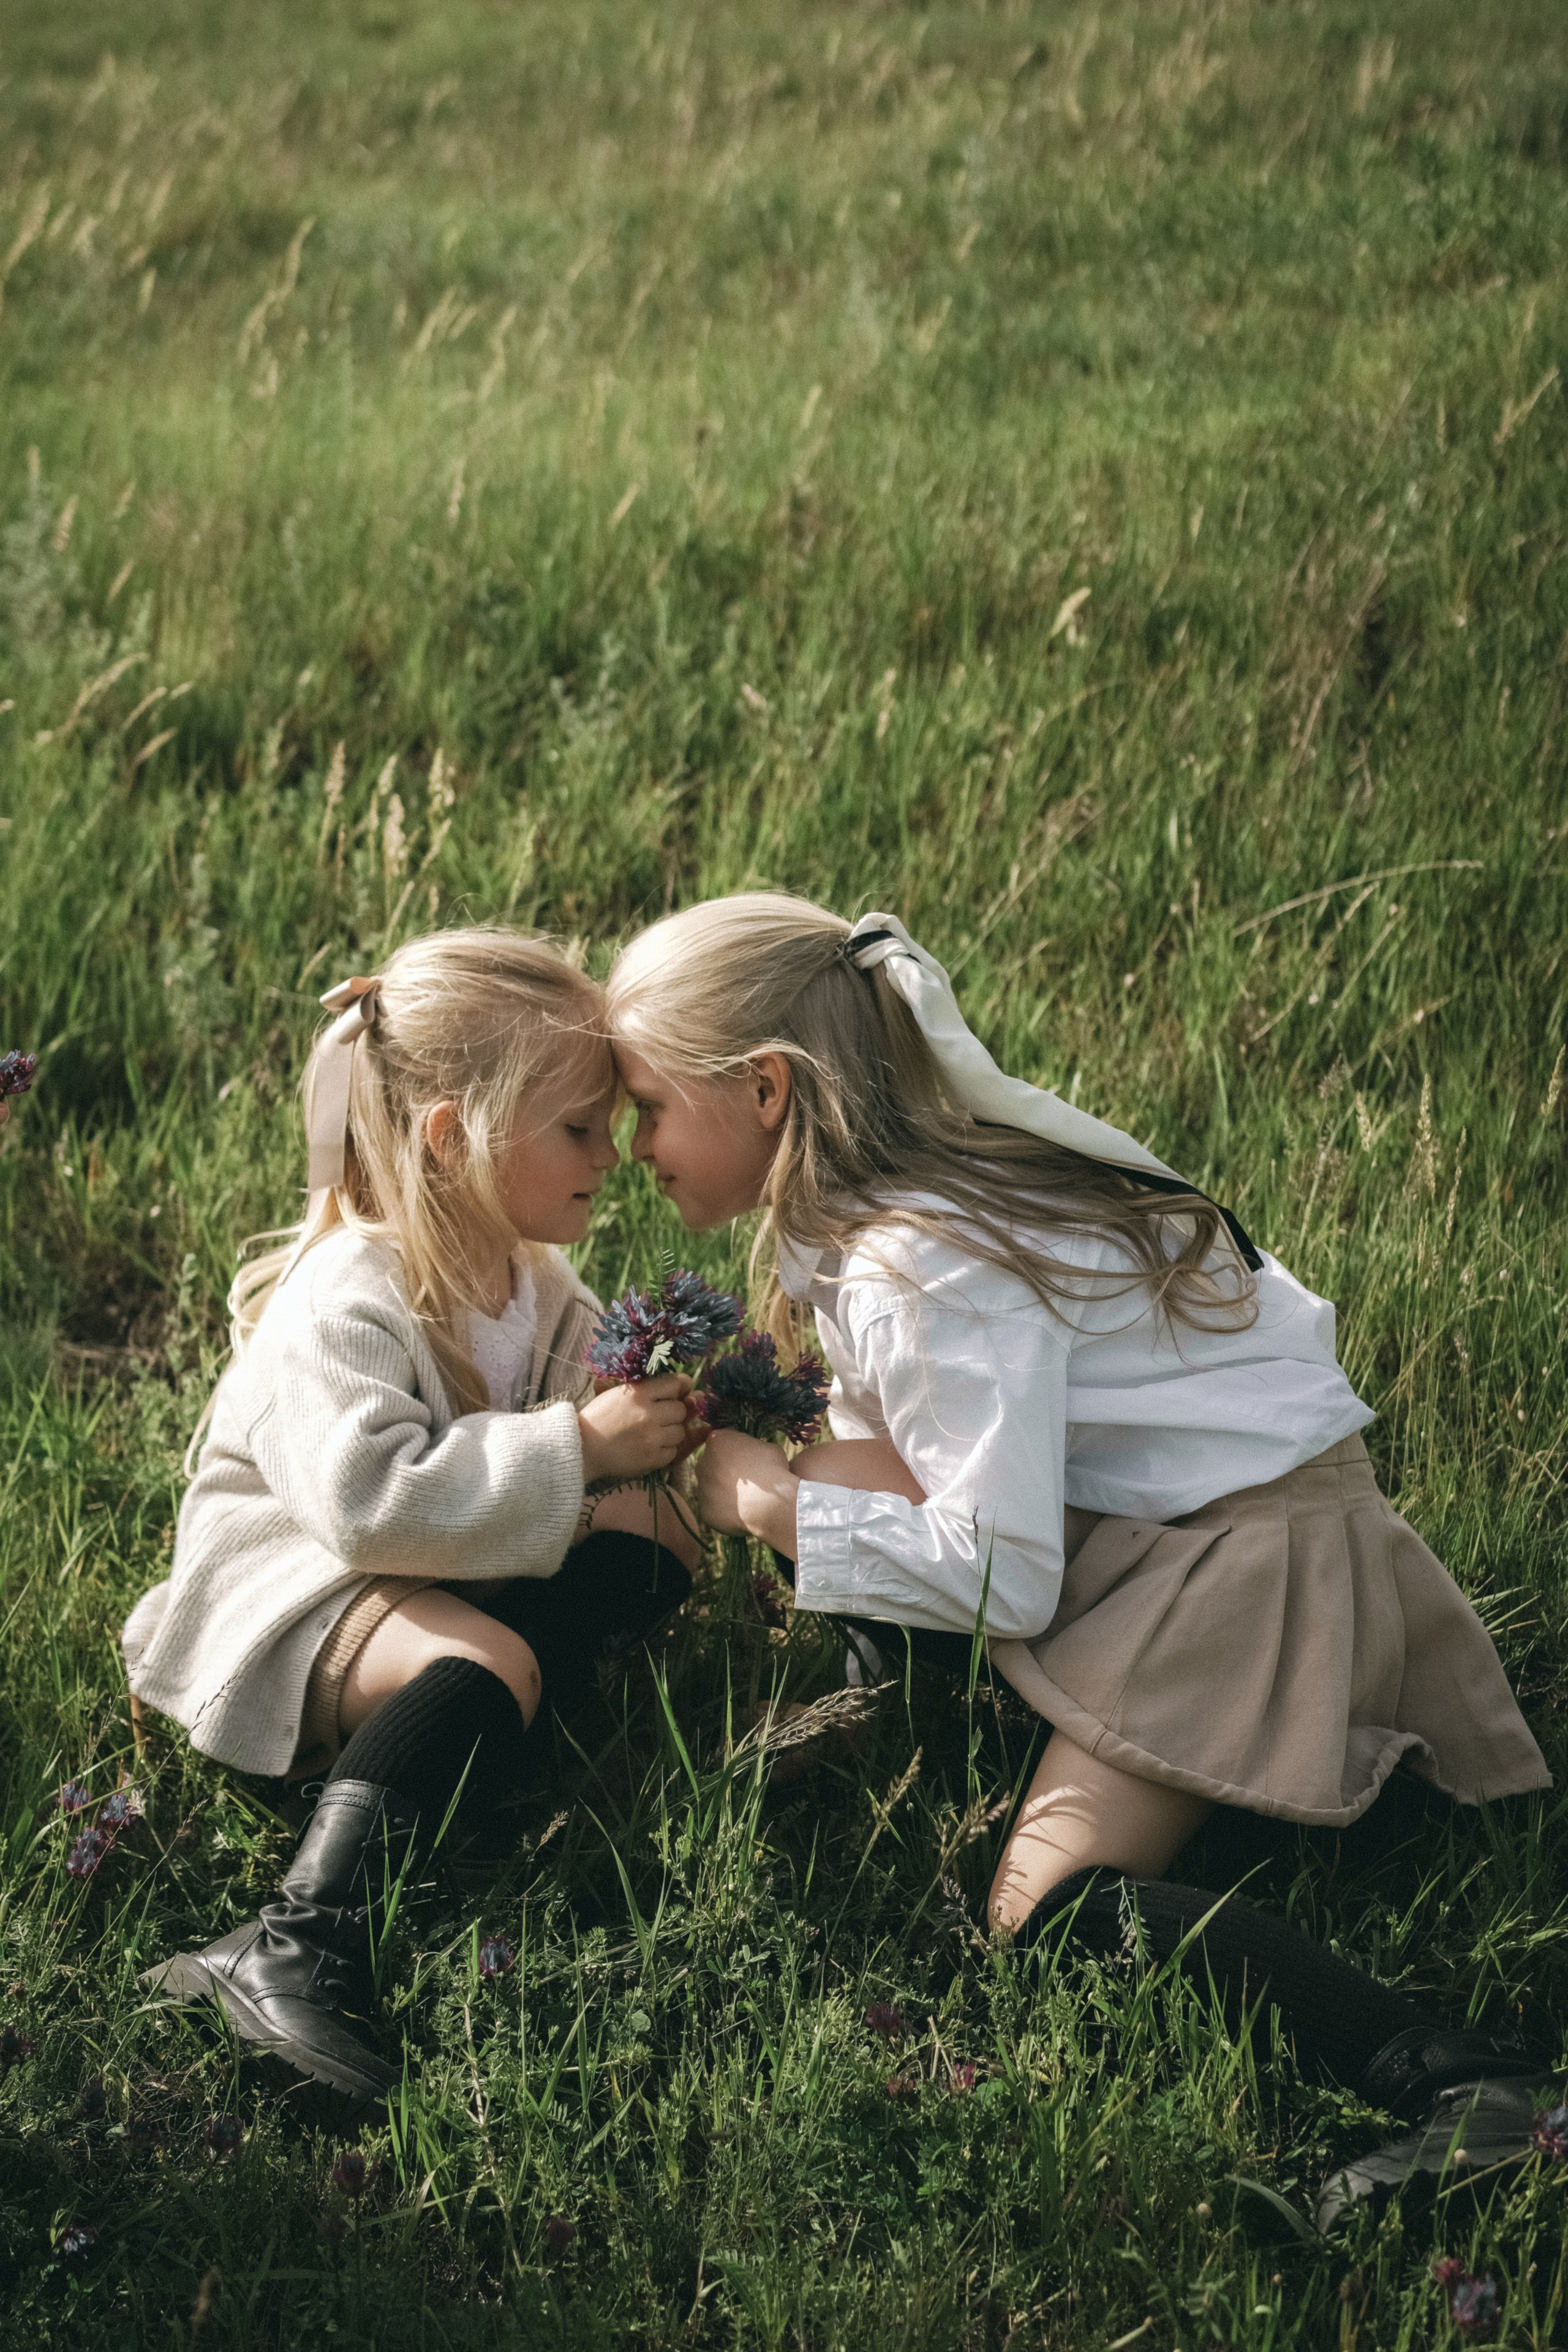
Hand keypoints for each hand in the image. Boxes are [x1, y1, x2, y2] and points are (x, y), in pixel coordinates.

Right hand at [578, 1373, 697, 1483]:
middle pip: (681, 1409)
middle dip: (673, 1412)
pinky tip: (650, 1446)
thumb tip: (689, 1390)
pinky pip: (673, 1451)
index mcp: (638, 1394)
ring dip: (671, 1432)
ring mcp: (652, 1439)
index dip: (680, 1387)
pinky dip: (665, 1449)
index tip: (678, 1391)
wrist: (582, 1448)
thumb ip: (649, 1389)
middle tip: (659, 1417)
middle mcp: (648, 1415)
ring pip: (680, 1431)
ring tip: (653, 1433)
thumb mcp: (618, 1394)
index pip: (676, 1384)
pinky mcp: (652, 1459)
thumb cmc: (598, 1418)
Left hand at [695, 1429, 799, 1554]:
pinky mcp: (705, 1510)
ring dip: (726, 1491)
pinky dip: (727, 1511)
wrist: (768, 1502)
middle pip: (713, 1465)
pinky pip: (716, 1509)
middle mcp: (703, 1462)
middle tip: (747, 1481)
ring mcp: (702, 1487)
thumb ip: (752, 1447)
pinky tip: (743, 1511)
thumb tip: (753, 1454)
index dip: (736, 1452)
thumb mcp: (766, 1446)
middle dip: (726, 1471)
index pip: (721, 1442)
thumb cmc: (771, 1470)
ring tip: (748, 1498)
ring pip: (713, 1488)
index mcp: (716, 1440)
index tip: (749, 1460)